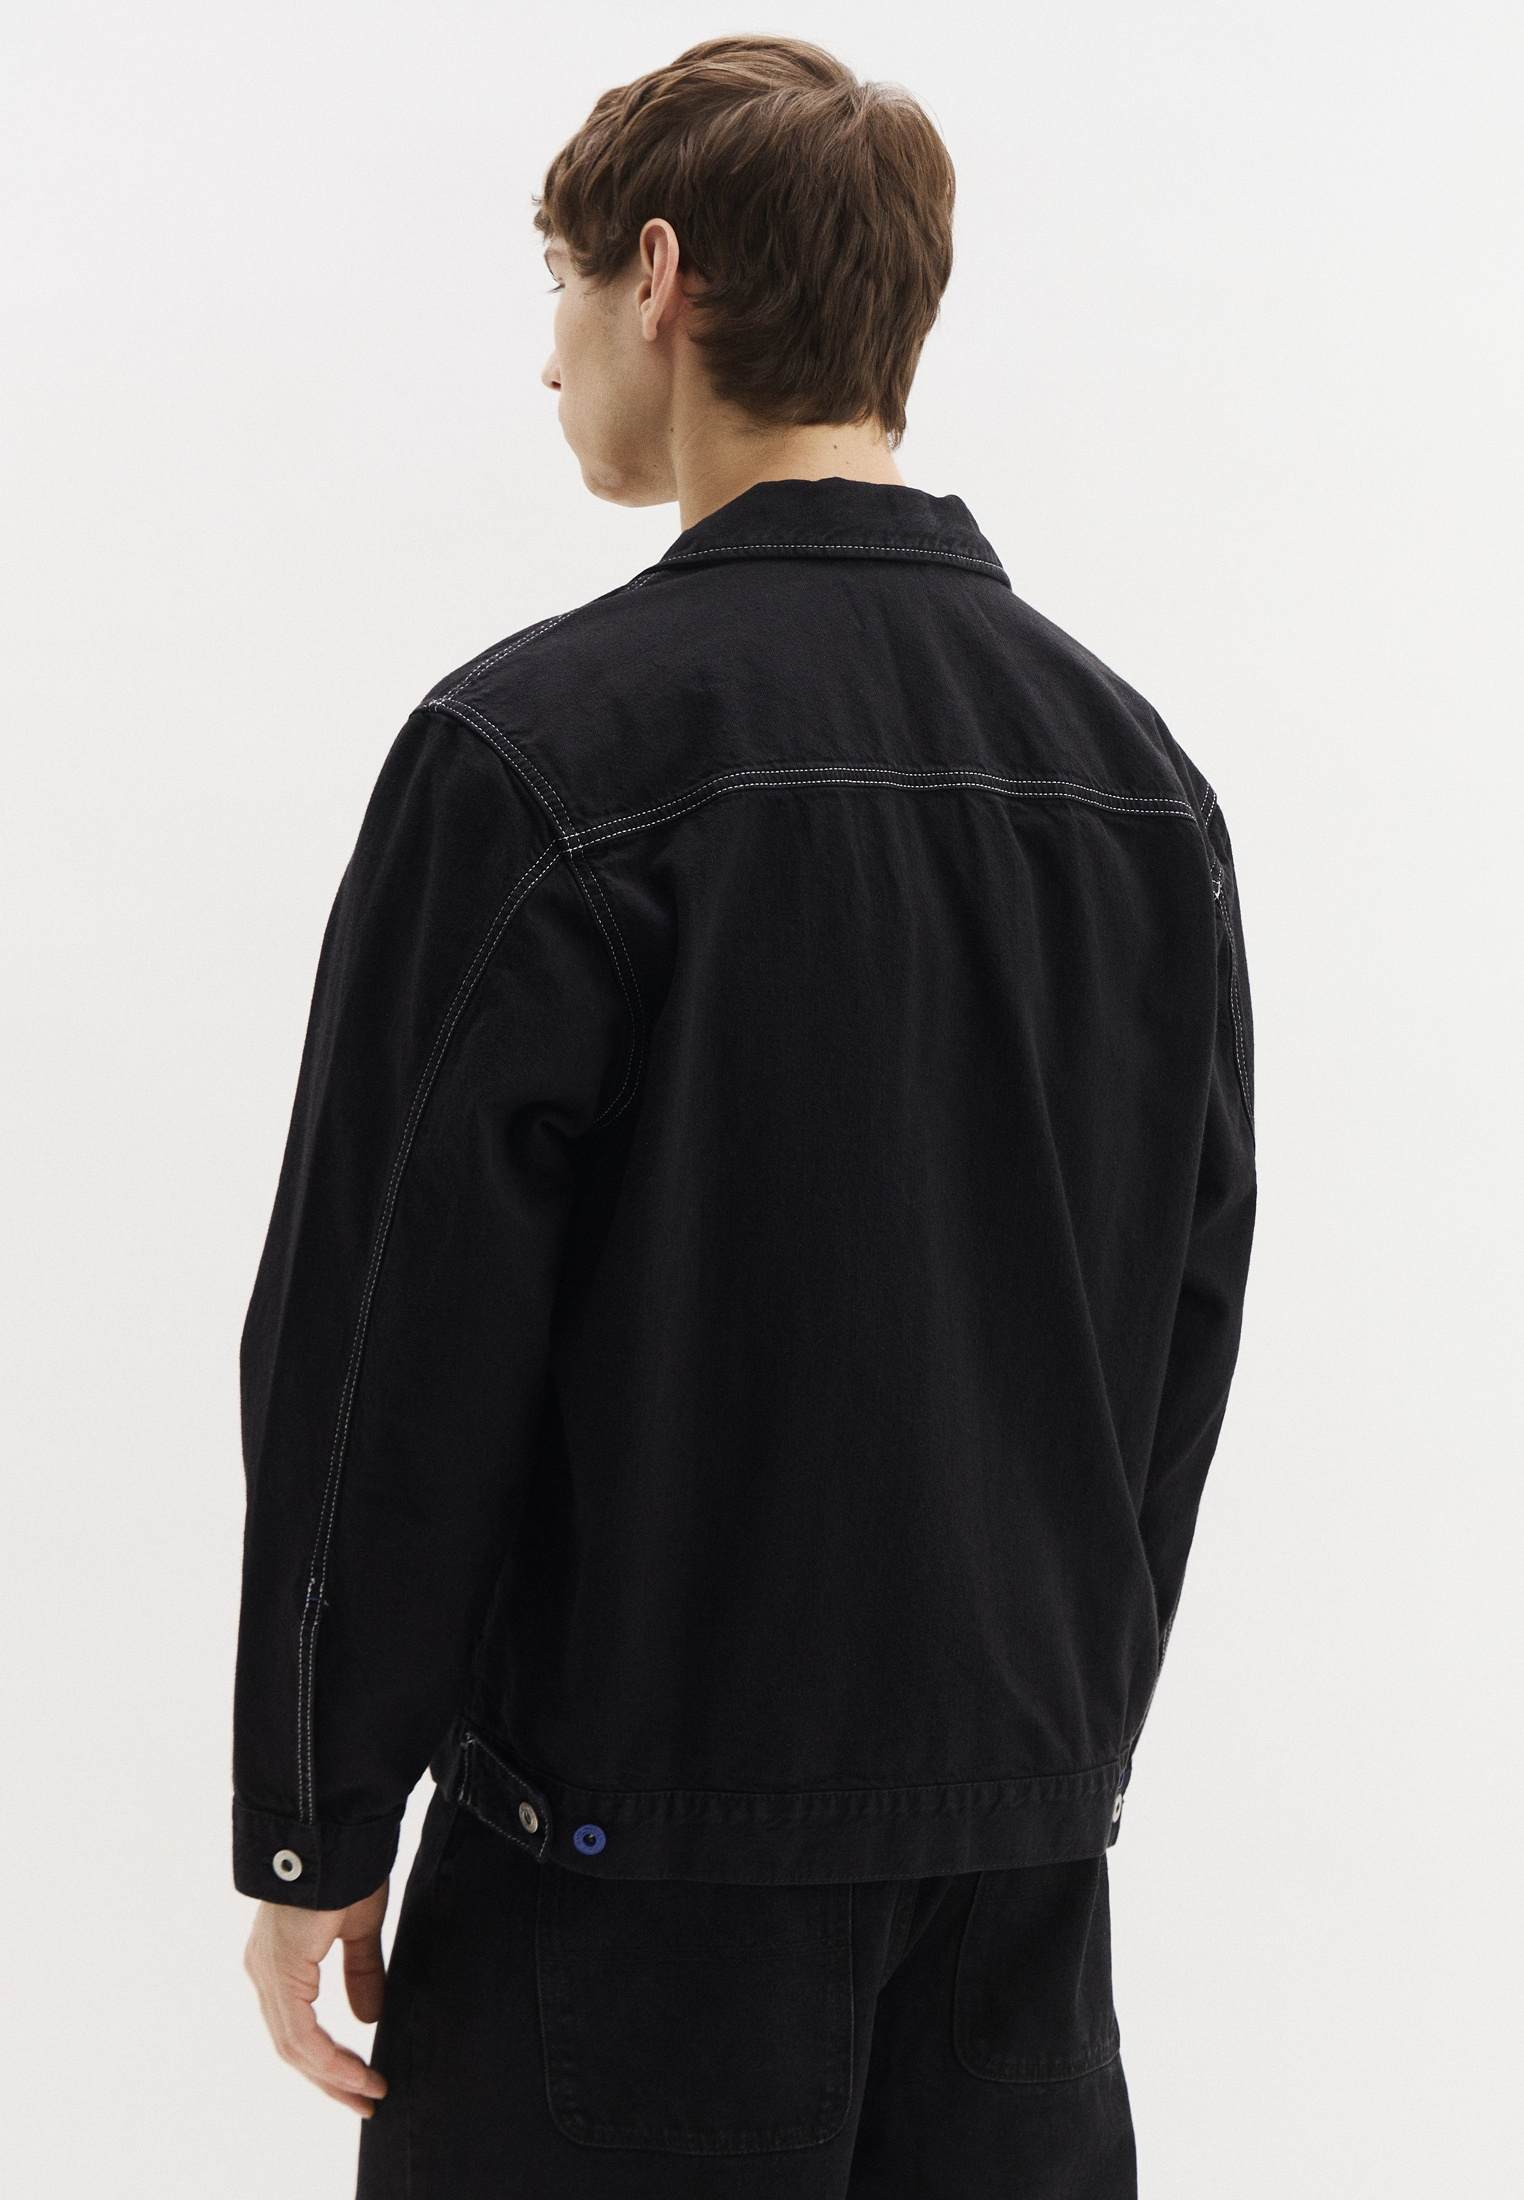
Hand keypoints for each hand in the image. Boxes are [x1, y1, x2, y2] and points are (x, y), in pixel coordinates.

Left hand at [243, 1880, 390, 2115]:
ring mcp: (267, 1974)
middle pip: (292, 2047)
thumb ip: (360, 1972)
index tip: (364, 2080)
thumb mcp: (358, 1928)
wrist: (334, 1834)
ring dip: (332, 2076)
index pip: (298, 2028)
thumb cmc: (348, 1869)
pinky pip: (299, 2034)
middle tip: (365, 2102)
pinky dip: (327, 2059)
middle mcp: (265, 1972)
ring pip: (294, 2047)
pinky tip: (354, 2073)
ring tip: (367, 2094)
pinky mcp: (280, 1974)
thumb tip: (367, 2019)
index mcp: (280, 1961)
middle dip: (331, 2079)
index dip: (330, 2060)